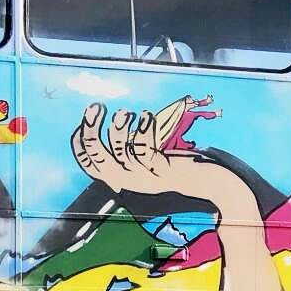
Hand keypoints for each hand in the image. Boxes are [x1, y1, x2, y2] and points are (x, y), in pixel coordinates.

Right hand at [72, 102, 244, 204]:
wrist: (210, 182)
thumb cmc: (180, 166)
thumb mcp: (149, 158)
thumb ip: (132, 145)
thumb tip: (118, 120)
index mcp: (120, 176)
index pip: (88, 162)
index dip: (80, 140)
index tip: (85, 119)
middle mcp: (128, 179)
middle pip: (95, 156)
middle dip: (91, 129)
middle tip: (97, 107)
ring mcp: (143, 177)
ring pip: (119, 150)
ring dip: (119, 128)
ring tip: (129, 113)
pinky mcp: (159, 171)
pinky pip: (143, 150)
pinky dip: (143, 131)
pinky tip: (146, 117)